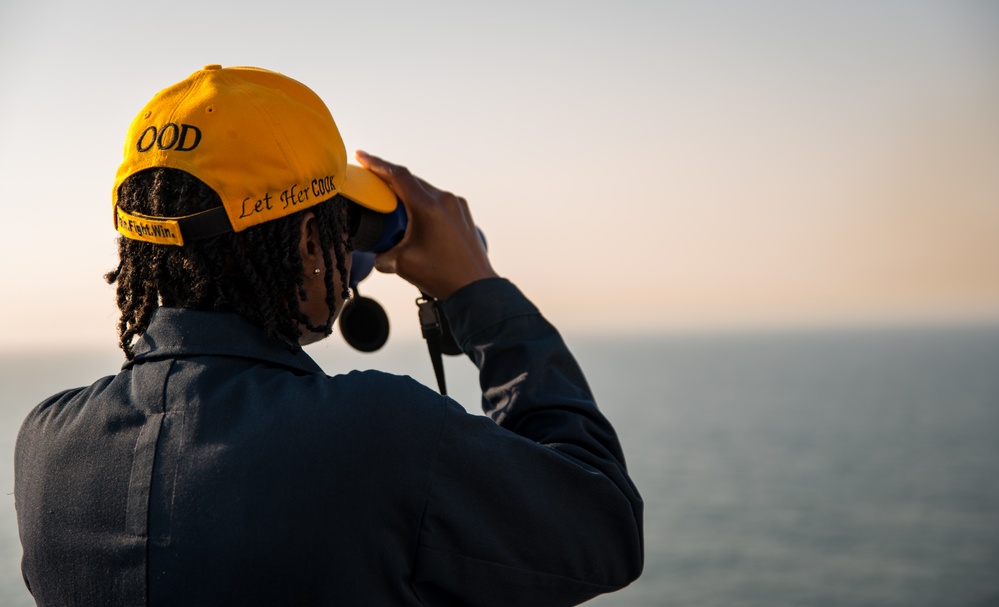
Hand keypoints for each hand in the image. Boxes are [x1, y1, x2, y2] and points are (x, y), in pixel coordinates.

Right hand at [355, 150, 497, 299]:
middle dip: (389, 179)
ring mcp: (457, 206)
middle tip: (371, 181)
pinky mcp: (463, 214)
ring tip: (392, 204)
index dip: (376, 163)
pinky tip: (415, 218)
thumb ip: (383, 255)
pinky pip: (438, 201)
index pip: (398, 176)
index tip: (361, 155)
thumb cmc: (442, 276)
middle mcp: (444, 200)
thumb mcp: (403, 264)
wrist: (475, 288)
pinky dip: (423, 203)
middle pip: (411, 181)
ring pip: (425, 190)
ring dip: (407, 193)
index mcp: (428, 207)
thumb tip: (378, 254)